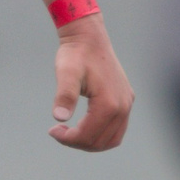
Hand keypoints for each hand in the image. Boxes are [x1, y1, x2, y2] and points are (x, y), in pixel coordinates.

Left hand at [48, 16, 132, 150]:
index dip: (68, 139)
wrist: (89, 37)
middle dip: (77, 142)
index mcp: (109, 103)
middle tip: (58, 132)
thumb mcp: (66, 73)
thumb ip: (64, 95)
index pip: (88, 136)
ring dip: (90, 141)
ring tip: (70, 132)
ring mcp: (127, 103)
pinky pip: (118, 128)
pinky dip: (101, 133)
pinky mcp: (126, 99)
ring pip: (112, 138)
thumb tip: (59, 117)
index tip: (52, 130)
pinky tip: (83, 125)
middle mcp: (123, 106)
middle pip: (101, 142)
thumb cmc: (75, 54)